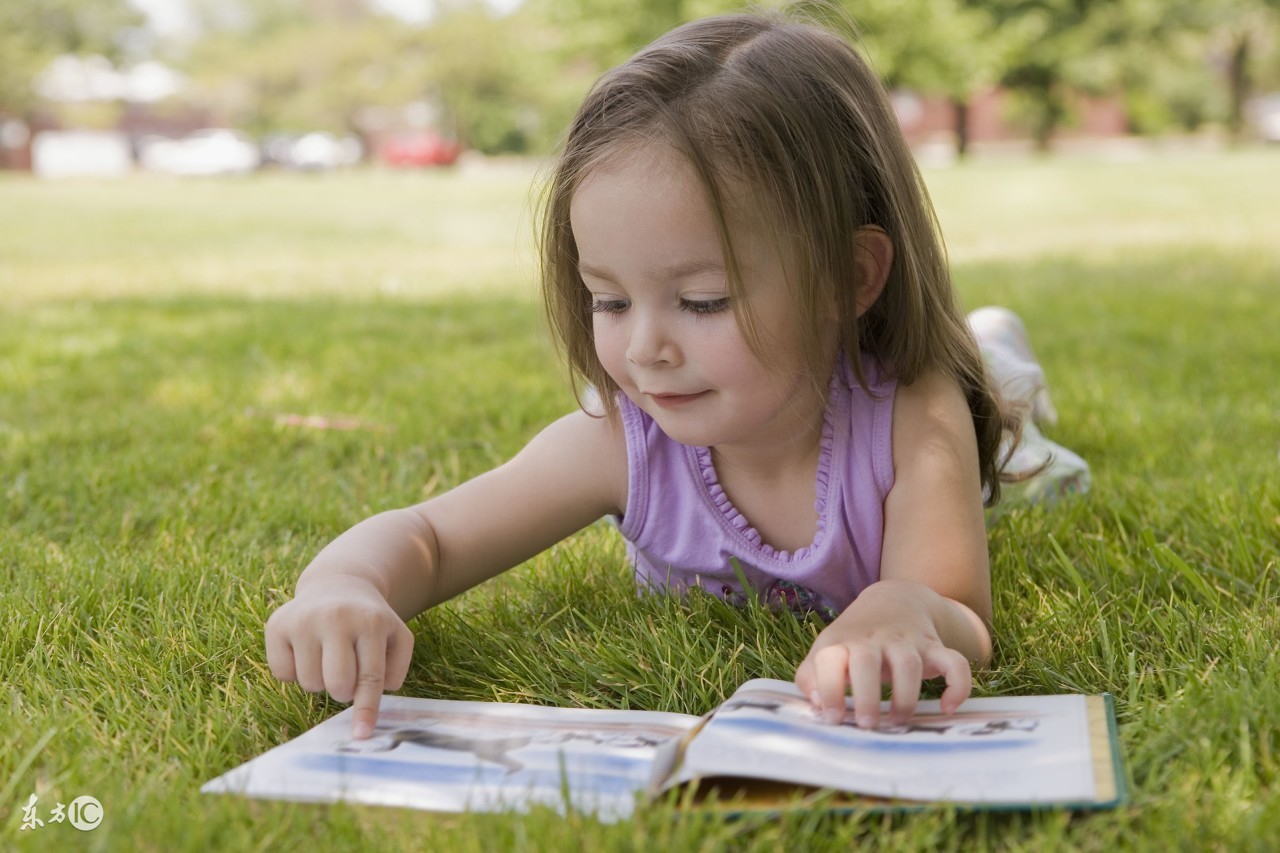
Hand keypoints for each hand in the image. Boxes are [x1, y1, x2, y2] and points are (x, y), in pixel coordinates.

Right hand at [265, 576, 414, 738]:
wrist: (338, 586)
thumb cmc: (370, 622)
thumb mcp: (396, 637)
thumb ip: (396, 670)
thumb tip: (375, 702)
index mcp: (371, 622)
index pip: (370, 677)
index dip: (366, 710)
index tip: (362, 735)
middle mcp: (336, 617)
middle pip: (336, 684)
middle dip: (342, 691)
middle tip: (346, 676)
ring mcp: (304, 619)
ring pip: (309, 683)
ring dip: (320, 681)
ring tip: (328, 657)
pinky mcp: (277, 624)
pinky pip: (282, 674)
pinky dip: (294, 671)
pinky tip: (306, 649)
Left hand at [794, 580, 971, 728]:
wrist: (893, 601)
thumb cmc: (854, 639)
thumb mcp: (826, 650)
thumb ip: (810, 678)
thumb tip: (816, 706)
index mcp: (843, 641)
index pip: (829, 658)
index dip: (828, 689)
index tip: (832, 717)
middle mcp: (874, 639)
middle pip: (867, 662)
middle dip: (866, 696)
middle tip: (866, 724)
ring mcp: (907, 642)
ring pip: (909, 664)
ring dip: (905, 697)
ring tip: (897, 721)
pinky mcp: (935, 647)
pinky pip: (954, 663)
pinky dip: (957, 685)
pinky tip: (947, 707)